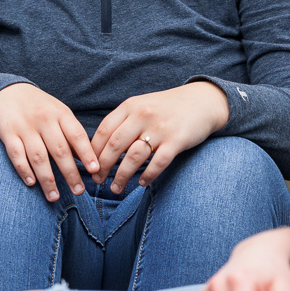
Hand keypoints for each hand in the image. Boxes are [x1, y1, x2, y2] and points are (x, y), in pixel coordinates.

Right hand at [0, 83, 99, 201]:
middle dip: (70, 173)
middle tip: (78, 191)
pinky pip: (16, 154)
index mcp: (60, 113)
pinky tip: (31, 183)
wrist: (5, 91)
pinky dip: (24, 170)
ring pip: (38, 156)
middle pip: (59, 150)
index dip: (87, 153)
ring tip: (54, 197)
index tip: (95, 171)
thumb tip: (88, 160)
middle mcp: (43, 119)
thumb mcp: (58, 112)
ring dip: (47, 179)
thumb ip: (70, 134)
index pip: (77, 135)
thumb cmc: (38, 106)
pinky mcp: (7, 132)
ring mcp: (24, 126)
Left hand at [93, 82, 230, 194]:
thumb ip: (123, 122)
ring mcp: (160, 128)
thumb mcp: (141, 106)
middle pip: (114, 145)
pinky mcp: (177, 140)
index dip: (92, 151)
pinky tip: (141, 183)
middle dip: (103, 167)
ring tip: (116, 188)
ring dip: (121, 176)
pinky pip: (158, 163)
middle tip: (98, 181)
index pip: (104, 130)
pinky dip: (147, 176)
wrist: (201, 102)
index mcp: (130, 106)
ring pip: (133, 157)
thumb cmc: (166, 108)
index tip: (88, 167)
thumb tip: (100, 147)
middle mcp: (143, 115)